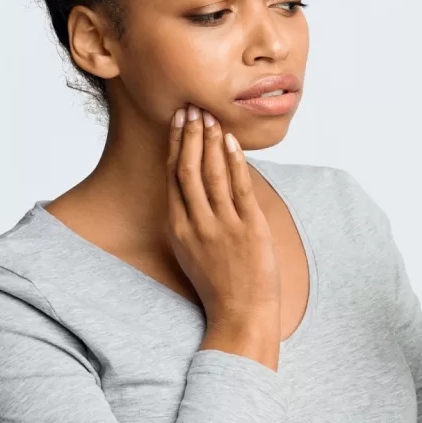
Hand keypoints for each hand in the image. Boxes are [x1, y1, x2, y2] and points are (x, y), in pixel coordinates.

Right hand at [165, 105, 280, 366]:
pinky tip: (231, 141)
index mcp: (177, 228)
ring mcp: (222, 226)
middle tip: (192, 108)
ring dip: (210, 142)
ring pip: (212, 173)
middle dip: (190, 135)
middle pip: (188, 169)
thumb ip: (189, 218)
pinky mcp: (248, 229)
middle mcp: (196, 224)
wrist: (240, 314)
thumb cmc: (218, 283)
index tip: (179, 120)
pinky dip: (234, 161)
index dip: (176, 144)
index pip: (173, 176)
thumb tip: (192, 185)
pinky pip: (238, 188)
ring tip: (210, 117)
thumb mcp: (190, 250)